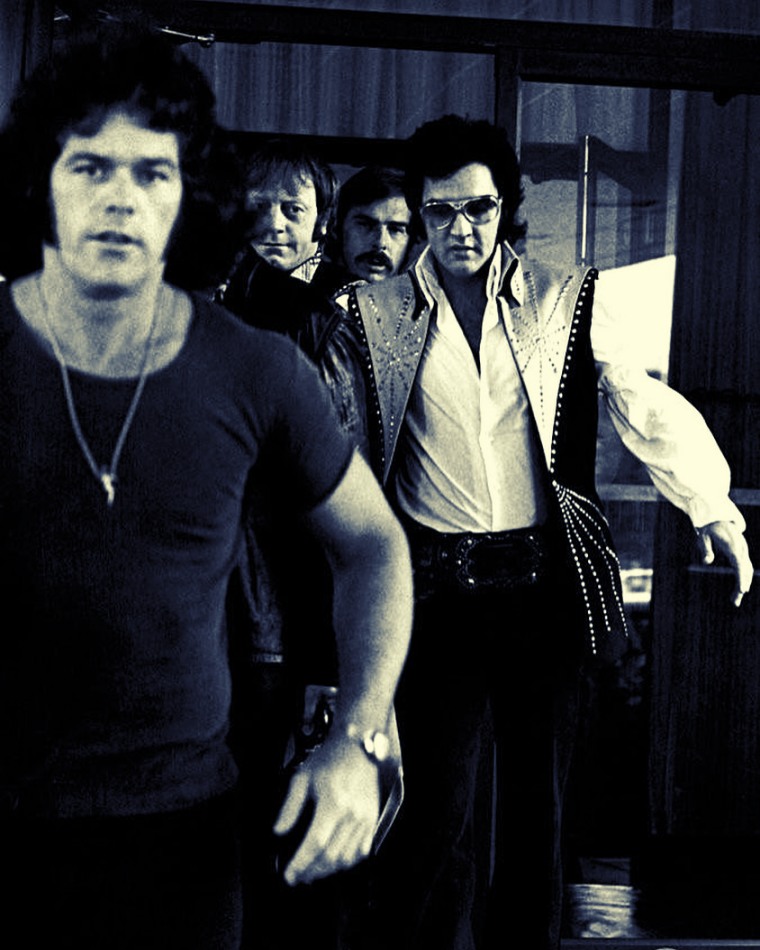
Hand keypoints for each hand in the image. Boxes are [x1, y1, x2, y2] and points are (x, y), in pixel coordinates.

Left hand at [273, 735, 379, 885]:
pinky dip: (346, 862)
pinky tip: (333, 864)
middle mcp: (352, 814)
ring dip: (327, 871)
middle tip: (298, 878)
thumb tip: (278, 831)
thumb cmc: (329, 760)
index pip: (314, 843)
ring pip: (346, 857)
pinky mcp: (372, 820)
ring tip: (312, 873)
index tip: (289, 874)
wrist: (357, 748)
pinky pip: (361, 851)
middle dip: (311, 872)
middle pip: (330, 856)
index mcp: (333, 802)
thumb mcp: (302, 778)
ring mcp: (365, 819)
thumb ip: (290, 807)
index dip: (300, 863)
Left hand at [695, 520, 753, 606]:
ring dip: (742, 586)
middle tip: (734, 602)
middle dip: (742, 585)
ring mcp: (743, 552)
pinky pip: (744, 570)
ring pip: (747, 571)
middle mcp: (741, 549)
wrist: (719, 520)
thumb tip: (707, 561)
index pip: (739, 563)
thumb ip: (705, 548)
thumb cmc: (708, 529)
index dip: (742, 577)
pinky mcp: (742, 555)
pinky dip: (742, 581)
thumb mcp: (702, 536)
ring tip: (734, 602)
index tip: (743, 589)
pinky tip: (736, 593)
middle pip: (745, 570)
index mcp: (732, 544)